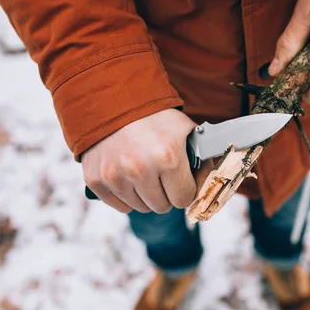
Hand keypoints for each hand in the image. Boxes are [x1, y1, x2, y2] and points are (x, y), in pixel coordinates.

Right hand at [82, 109, 212, 213]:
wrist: (113, 101)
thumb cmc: (154, 118)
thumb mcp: (186, 131)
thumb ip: (204, 161)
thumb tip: (214, 187)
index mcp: (168, 157)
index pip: (184, 199)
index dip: (185, 189)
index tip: (181, 180)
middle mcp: (140, 169)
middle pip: (162, 207)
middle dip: (165, 193)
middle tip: (161, 174)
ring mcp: (115, 175)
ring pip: (141, 208)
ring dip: (145, 195)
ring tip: (143, 171)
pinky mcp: (96, 179)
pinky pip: (120, 206)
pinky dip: (126, 195)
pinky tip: (127, 175)